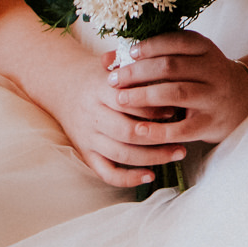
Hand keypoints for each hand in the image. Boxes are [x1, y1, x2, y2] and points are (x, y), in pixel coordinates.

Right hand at [45, 49, 189, 189]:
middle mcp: (92, 116)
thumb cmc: (101, 76)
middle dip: (158, 136)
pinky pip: (106, 173)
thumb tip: (172, 73)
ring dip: (152, 157)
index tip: (175, 109)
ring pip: (121, 154)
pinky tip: (150, 175)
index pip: (127, 102)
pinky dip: (128, 178)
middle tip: (184, 135)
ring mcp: (88, 137)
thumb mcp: (116, 67)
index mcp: (99, 90)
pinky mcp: (86, 154)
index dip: (152, 108)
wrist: (63, 86)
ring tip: (178, 153)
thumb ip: (138, 70)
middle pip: (127, 132)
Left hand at [108, 31, 247, 145]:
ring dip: (144, 96)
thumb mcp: (188, 59)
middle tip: (114, 80)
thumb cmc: (202, 77)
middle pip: (171, 66)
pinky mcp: (210, 122)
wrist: (241, 100)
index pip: (176, 41)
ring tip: (121, 99)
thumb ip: (154, 56)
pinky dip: (159, 129)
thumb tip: (107, 59)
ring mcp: (213, 96)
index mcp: (206, 48)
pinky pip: (182, 127)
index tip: (128, 54)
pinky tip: (139, 129)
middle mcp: (213, 69)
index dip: (149, 46)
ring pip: (176, 92)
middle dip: (138, 72)